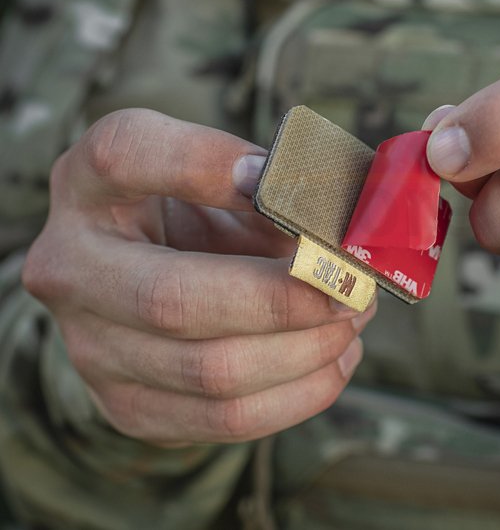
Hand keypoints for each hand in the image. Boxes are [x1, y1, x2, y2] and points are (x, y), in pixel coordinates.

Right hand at [23, 109, 373, 444]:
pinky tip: (334, 360)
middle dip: (285, 299)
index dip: (211, 166)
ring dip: (306, 350)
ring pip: (211, 373)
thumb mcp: (214, 170)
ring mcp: (90, 348)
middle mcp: (70, 268)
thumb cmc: (190, 205)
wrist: (141, 265)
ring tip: (352, 318)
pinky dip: (300, 393)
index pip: (127, 156)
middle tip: (351, 285)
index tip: (283, 179)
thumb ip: (261, 182)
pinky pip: (225, 420)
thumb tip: (331, 226)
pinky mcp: (129, 405)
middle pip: (174, 301)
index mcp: (88, 184)